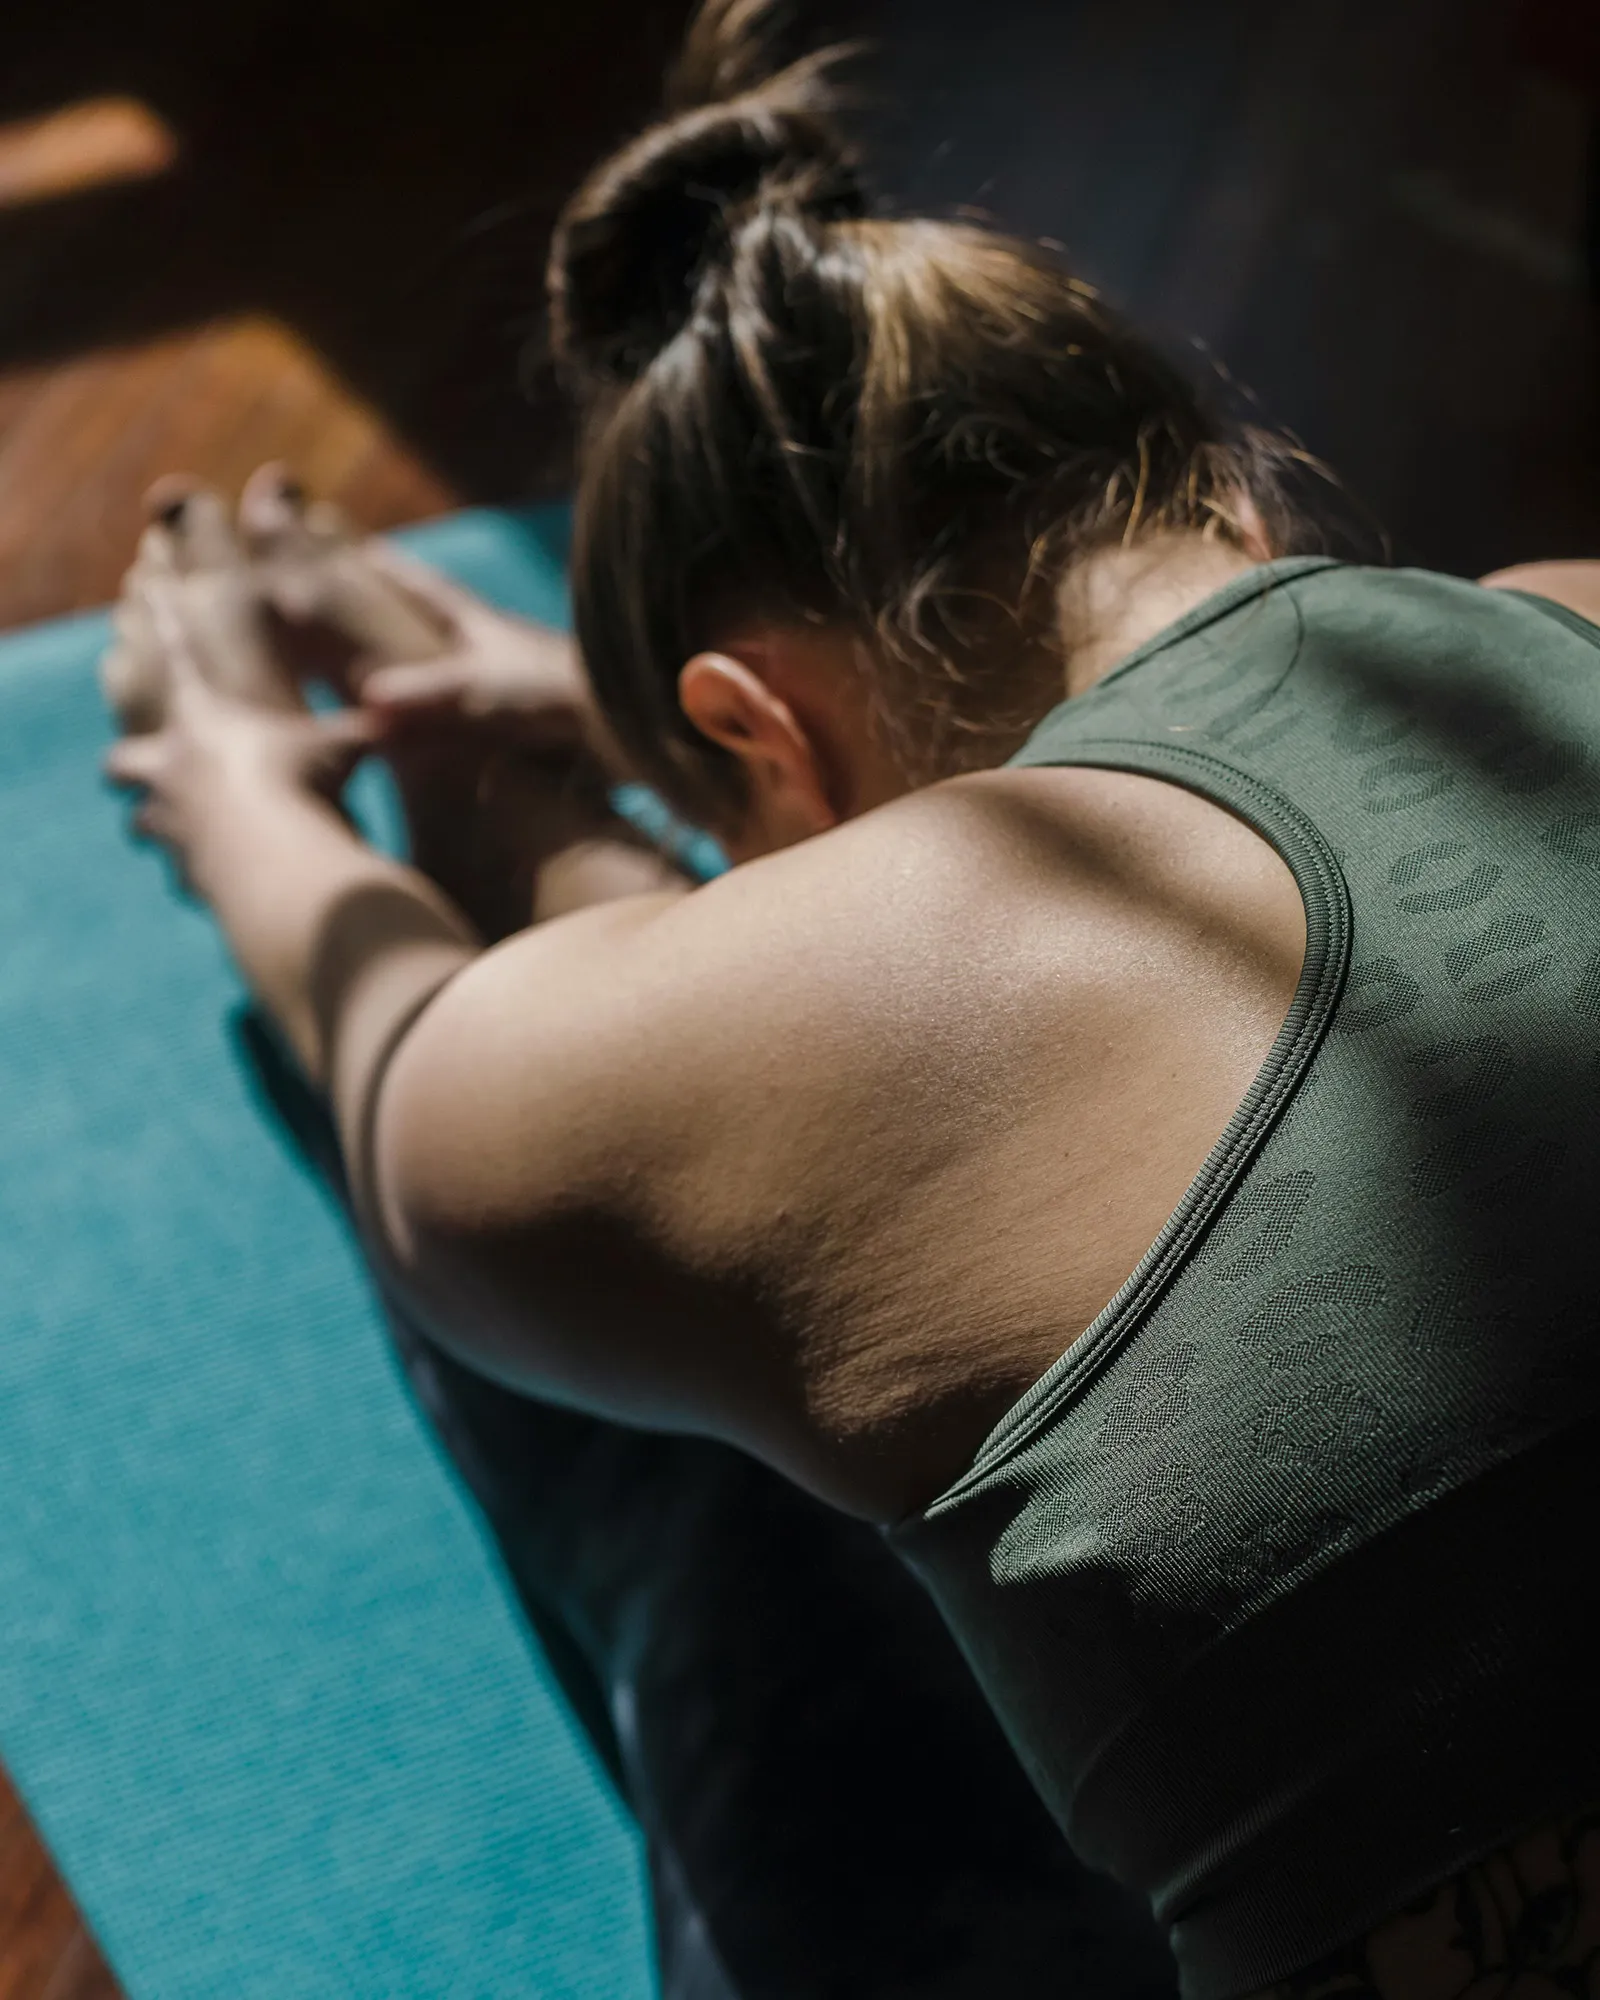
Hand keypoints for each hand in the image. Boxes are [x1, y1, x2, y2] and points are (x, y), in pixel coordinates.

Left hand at [103, 572, 375, 890]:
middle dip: (133, 766)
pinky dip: (193, 877)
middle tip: (148, 768)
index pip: (177, 655)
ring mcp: (169, 825)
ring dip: (160, 828)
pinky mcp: (182, 873)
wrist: (273, 855)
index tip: (148, 583)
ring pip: (140, 825)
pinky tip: (219, 881)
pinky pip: (178, 876)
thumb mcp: (344, 747)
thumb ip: (367, 728)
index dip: (164, 619)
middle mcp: (169, 770)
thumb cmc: (304, 784)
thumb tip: (406, 706)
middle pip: (122, 764)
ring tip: (185, 833)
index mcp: (202, 720)